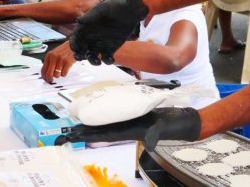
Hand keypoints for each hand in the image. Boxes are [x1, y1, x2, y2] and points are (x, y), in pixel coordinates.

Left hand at [41, 42, 76, 82]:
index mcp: (49, 55)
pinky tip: (65, 69)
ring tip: (60, 70)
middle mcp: (54, 58)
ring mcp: (60, 60)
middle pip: (49, 73)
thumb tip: (46, 72)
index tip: (45, 78)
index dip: (43, 76)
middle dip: (49, 79)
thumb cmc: (64, 50)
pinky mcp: (67, 63)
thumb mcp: (54, 53)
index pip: (43, 69)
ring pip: (56, 75)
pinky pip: (63, 74)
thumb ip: (49, 61)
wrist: (73, 46)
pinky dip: (64, 74)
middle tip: (50, 80)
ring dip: (58, 75)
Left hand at [62, 107, 200, 150]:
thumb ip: (156, 136)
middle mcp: (126, 127)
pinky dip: (105, 110)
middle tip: (66, 130)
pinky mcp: (134, 113)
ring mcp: (129, 120)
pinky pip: (116, 112)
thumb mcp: (164, 131)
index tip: (71, 135)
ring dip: (92, 121)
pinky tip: (99, 106)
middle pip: (100, 128)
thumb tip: (149, 143)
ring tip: (77, 119)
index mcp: (129, 132)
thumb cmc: (174, 127)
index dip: (87, 134)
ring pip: (106, 120)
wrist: (184, 121)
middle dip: (83, 129)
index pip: (103, 133)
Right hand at [70, 0, 148, 64]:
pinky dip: (107, 61)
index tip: (76, 48)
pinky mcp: (111, 48)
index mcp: (86, 27)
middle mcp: (91, 37)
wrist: (131, 9)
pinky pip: (106, 58)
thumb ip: (91, 16)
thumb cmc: (115, 5)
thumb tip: (78, 20)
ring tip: (98, 61)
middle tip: (82, 57)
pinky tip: (111, 59)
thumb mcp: (103, 9)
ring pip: (92, 56)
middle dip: (79, 55)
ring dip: (92, 61)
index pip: (75, 38)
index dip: (73, 44)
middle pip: (81, 50)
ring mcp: (101, 43)